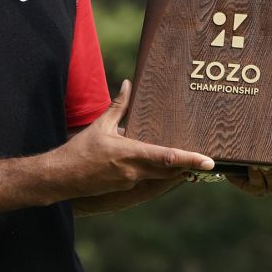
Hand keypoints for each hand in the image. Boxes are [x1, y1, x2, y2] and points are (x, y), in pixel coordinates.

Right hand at [54, 80, 214, 198]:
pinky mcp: (126, 187)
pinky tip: (161, 164)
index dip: (190, 159)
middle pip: (170, 170)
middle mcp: (134, 171)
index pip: (167, 157)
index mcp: (130, 153)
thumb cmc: (80, 150)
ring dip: (175, 170)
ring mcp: (130, 181)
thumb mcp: (101, 125)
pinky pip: (147, 178)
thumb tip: (129, 84)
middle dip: (189, 167)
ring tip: (191, 163)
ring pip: (160, 176)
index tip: (208, 161)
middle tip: (208, 162)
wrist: (62, 177)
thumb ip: (118, 106)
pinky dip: (157, 171)